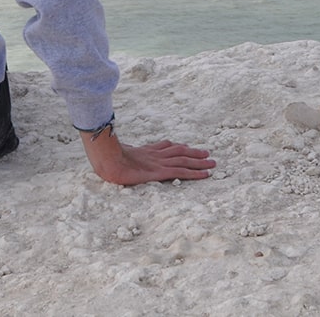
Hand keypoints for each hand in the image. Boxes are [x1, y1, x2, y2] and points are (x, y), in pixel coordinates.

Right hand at [81, 131, 214, 185]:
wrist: (107, 161)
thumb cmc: (107, 159)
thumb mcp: (116, 155)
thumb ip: (121, 153)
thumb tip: (117, 154)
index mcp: (145, 151)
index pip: (165, 147)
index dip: (177, 147)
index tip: (186, 147)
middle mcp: (155, 155)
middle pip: (179, 152)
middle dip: (193, 152)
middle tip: (207, 153)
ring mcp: (159, 163)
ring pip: (184, 161)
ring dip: (199, 161)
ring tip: (212, 162)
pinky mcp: (161, 173)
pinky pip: (182, 172)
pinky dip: (195, 173)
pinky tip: (206, 174)